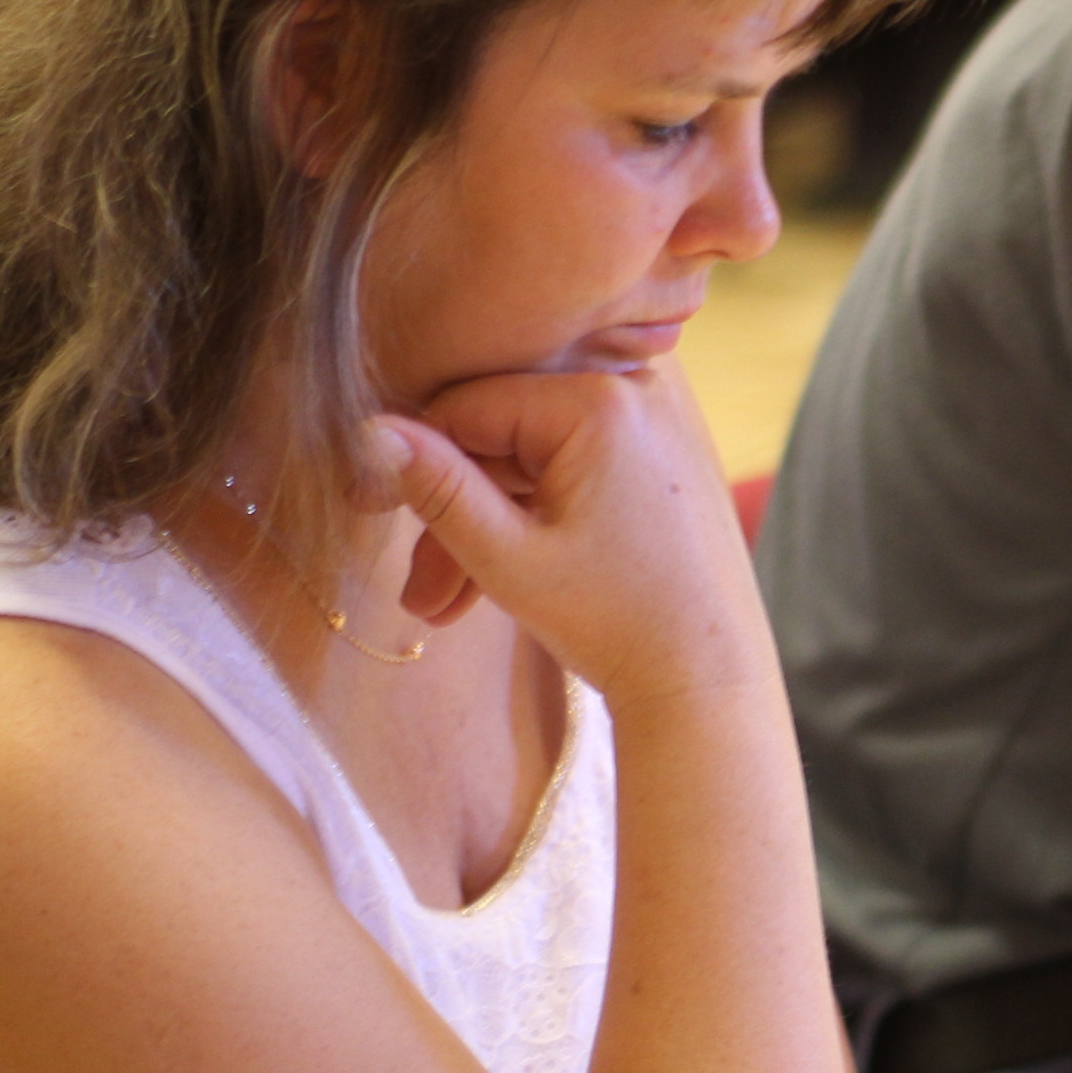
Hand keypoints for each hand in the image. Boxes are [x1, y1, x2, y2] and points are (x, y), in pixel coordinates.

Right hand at [362, 358, 767, 704]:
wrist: (710, 681)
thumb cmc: (618, 624)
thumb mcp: (508, 557)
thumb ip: (437, 488)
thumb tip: (368, 428)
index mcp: (601, 400)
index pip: (467, 406)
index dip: (408, 460)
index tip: (361, 510)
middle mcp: (638, 390)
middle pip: (501, 437)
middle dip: (449, 515)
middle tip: (414, 590)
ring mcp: (656, 424)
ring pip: (533, 462)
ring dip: (485, 528)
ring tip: (443, 608)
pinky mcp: (663, 459)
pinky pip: (573, 472)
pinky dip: (534, 520)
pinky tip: (490, 585)